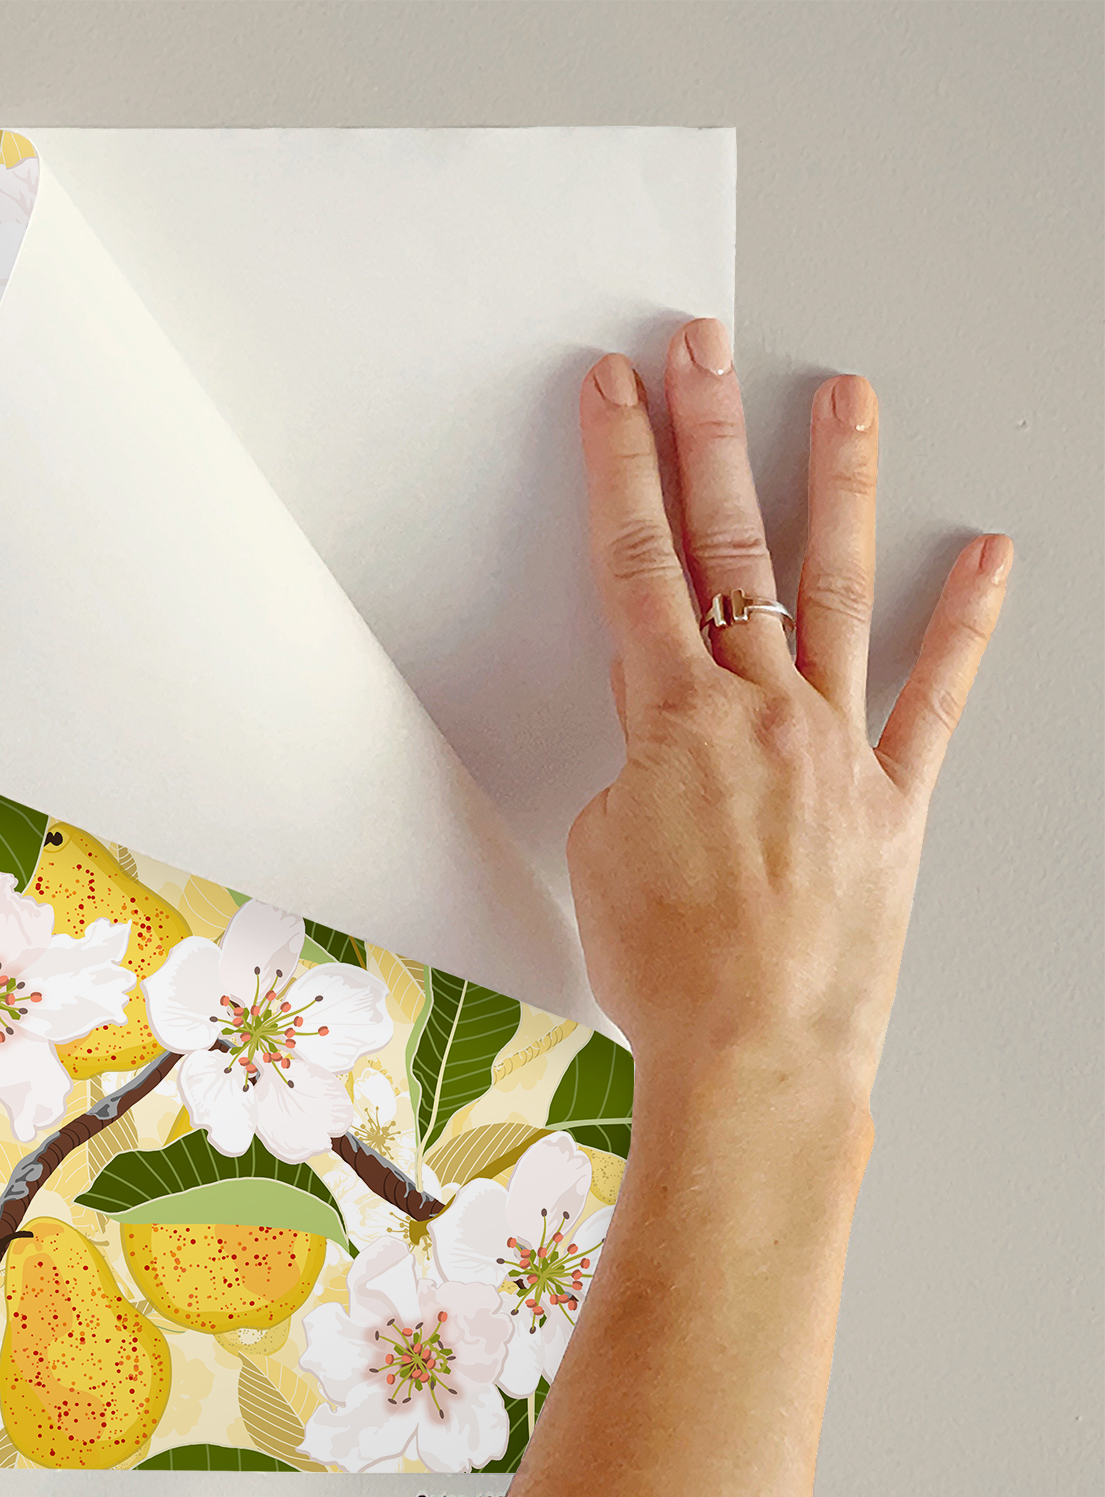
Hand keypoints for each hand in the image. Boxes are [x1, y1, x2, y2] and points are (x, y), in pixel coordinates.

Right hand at [567, 320, 1009, 1099]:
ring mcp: (836, 746)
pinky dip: (964, 624)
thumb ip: (635, 760)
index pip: (636, 566)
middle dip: (707, 439)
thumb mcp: (605, 847)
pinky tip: (985, 556)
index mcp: (672, 722)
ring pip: (834, 592)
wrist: (755, 1054)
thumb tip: (662, 721)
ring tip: (844, 399)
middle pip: (728, 550)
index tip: (615, 391)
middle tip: (703, 349)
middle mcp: (761, 712)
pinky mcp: (892, 796)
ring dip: (835, 486)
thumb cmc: (665, 967)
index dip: (621, 468)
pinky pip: (935, 698)